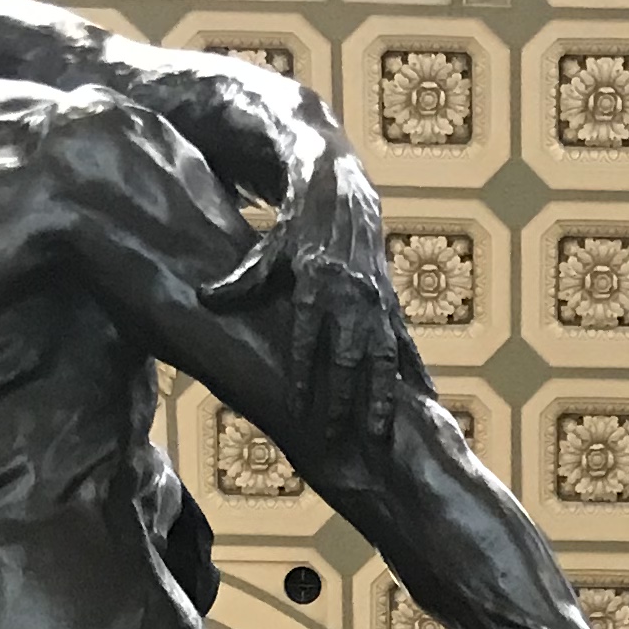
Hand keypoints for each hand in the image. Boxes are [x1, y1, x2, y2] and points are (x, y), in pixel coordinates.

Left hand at [201, 147, 398, 454]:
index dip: (304, 375)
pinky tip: (425, 400)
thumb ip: (241, 281)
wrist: (341, 194)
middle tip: (336, 434)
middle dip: (343, 397)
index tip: (299, 408)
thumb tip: (203, 297)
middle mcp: (351, 295)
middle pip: (348, 355)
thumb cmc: (298, 228)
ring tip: (380, 431)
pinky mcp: (392, 303)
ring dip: (382, 394)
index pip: (309, 339)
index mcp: (316, 283)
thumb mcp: (267, 251)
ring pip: (384, 355)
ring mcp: (376, 301)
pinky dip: (416, 372)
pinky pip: (406, 343)